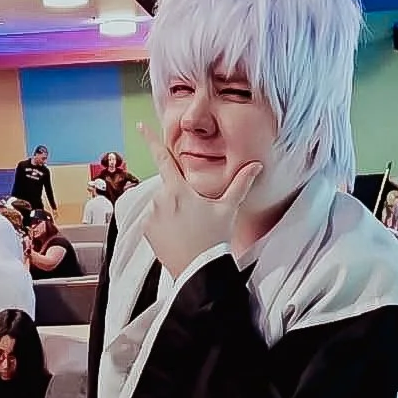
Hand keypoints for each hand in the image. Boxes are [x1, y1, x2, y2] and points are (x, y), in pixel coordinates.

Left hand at [137, 124, 261, 276]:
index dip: (151, 140)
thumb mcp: (228, 208)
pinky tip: (179, 236)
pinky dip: (165, 225)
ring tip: (190, 229)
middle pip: (169, 188)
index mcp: (178, 189)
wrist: (199, 270)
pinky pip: (155, 222)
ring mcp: (151, 217)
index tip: (141, 127)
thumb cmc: (214, 238)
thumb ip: (241, 184)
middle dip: (181, 196)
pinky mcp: (147, 231)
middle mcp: (160, 199)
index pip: (163, 158)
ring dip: (173, 211)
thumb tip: (256, 165)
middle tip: (197, 215)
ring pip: (162, 205)